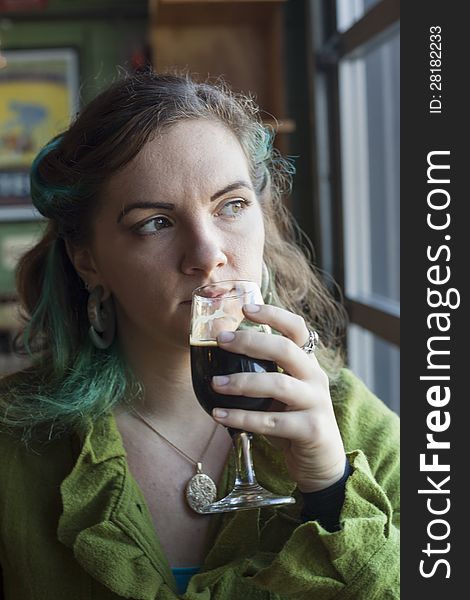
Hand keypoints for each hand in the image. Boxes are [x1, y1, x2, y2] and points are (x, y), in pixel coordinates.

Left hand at [211, 303, 345, 491]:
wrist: (322, 463)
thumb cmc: (293, 421)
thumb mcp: (282, 393)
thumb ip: (264, 374)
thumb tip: (220, 355)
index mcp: (307, 363)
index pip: (296, 329)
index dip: (273, 315)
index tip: (246, 308)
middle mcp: (315, 378)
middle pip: (286, 349)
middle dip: (251, 341)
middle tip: (221, 340)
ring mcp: (316, 403)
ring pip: (278, 385)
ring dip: (242, 382)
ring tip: (214, 383)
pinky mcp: (311, 430)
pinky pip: (272, 422)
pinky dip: (242, 418)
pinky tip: (219, 416)